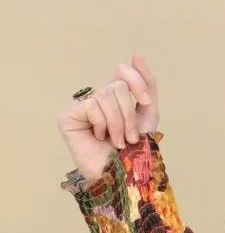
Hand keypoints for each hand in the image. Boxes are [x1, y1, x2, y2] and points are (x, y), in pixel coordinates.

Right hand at [57, 53, 158, 184]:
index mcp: (114, 96)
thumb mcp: (148, 116)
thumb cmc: (134, 151)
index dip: (137, 83)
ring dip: (118, 124)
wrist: (122, 177)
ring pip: (105, 96)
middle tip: (129, 137)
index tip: (146, 102)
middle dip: (129, 115)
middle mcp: (96, 98)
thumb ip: (146, 86)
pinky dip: (102, 125)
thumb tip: (136, 54)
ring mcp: (80, 107)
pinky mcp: (68, 116)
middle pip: (117, 86)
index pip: (123, 71)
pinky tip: (99, 138)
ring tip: (117, 142)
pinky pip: (91, 106)